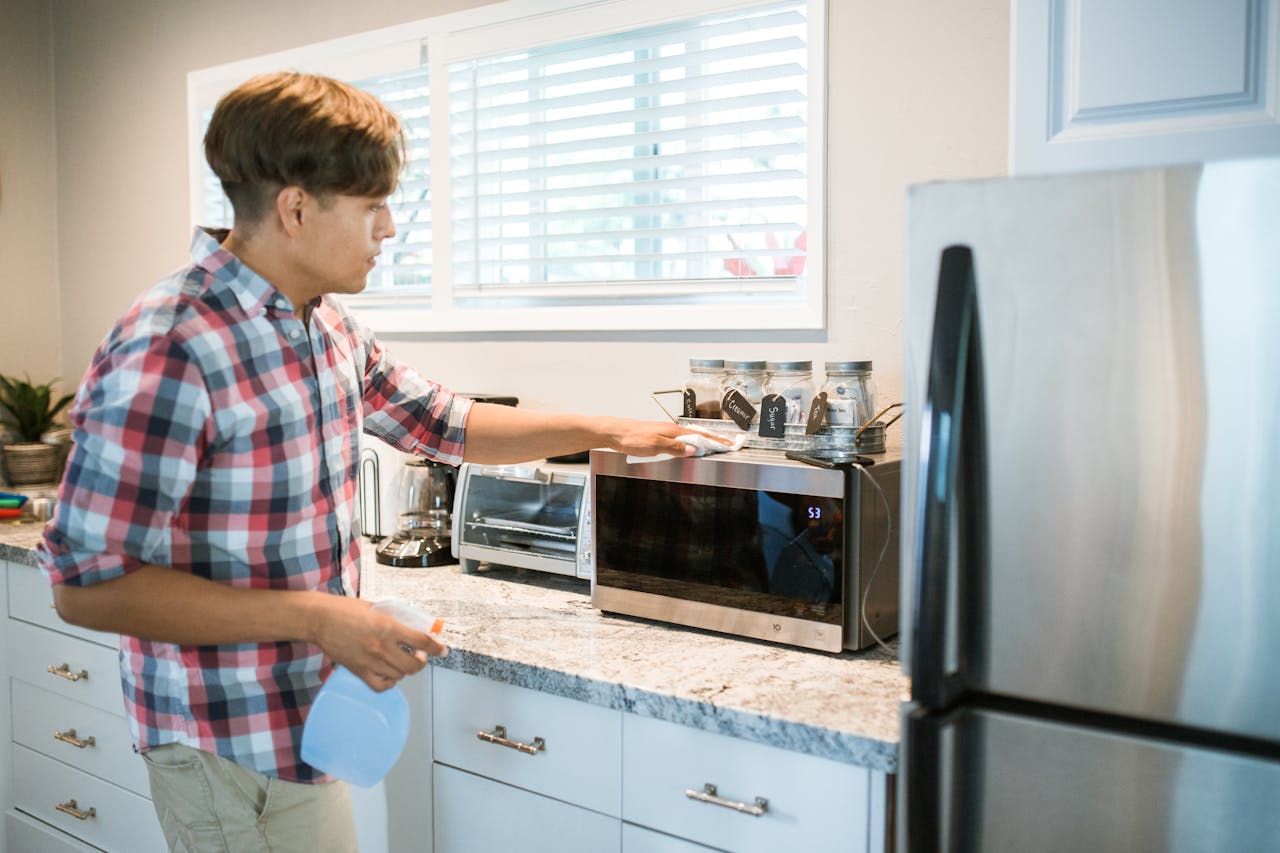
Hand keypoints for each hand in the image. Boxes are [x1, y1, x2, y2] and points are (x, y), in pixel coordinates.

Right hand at [311, 596, 448, 691]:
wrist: (320, 619)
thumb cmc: (345, 610)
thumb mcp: (377, 608)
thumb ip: (395, 618)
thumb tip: (413, 626)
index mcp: (388, 627)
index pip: (422, 641)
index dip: (437, 647)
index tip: (443, 650)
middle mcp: (381, 646)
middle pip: (414, 665)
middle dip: (422, 662)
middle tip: (420, 655)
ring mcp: (370, 661)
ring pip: (400, 675)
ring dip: (405, 669)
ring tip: (401, 660)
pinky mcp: (359, 671)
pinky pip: (381, 685)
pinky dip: (389, 681)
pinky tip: (389, 673)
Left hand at [596, 417, 732, 457]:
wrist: (614, 433)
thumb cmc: (631, 438)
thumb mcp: (655, 445)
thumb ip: (675, 447)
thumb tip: (694, 449)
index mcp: (674, 431)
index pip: (701, 436)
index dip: (716, 441)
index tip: (730, 444)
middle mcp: (671, 430)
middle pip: (698, 434)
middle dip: (714, 440)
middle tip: (728, 445)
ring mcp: (665, 432)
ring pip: (690, 437)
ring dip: (703, 441)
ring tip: (714, 446)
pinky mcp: (659, 436)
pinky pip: (680, 440)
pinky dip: (691, 443)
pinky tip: (690, 446)